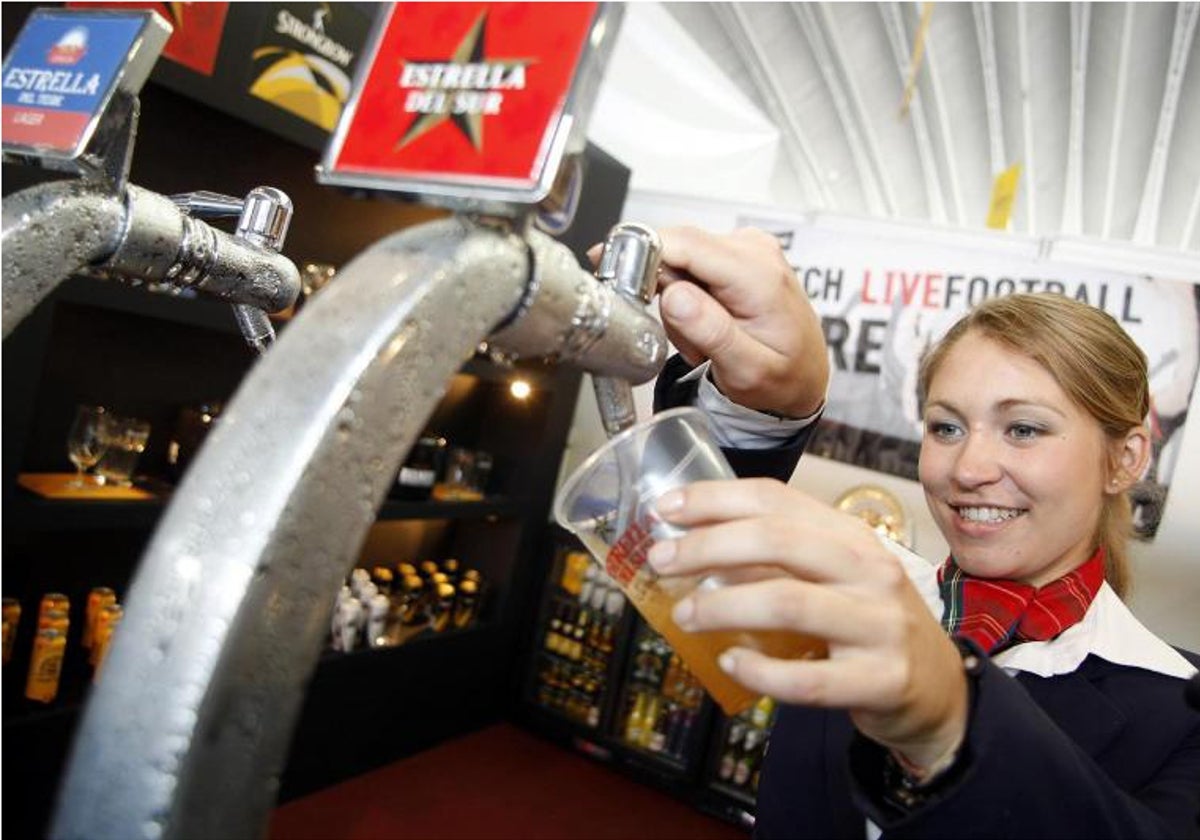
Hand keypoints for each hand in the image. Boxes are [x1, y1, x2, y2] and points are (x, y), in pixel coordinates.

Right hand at [589, 226, 828, 417]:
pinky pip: (690, 263)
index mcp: (759, 276)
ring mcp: (746, 247)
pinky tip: (703, 320)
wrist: (804, 376)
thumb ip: (712, 333)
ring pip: (679, 257)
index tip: (614, 273)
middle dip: (661, 290)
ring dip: (675, 298)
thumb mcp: (748, 371)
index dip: (642, 252)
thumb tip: (675, 295)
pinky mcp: (736, 252)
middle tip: (679, 335)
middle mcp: (754, 250)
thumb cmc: (782, 378)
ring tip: (699, 337)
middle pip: (677, 247)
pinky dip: (686, 294)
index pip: (685, 243)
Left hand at [646, 478, 967, 768]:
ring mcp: (879, 625)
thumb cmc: (867, 623)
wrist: (938, 689)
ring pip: (789, 604)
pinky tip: (729, 662)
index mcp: (850, 535)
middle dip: (708, 546)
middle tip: (661, 561)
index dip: (715, 499)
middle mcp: (869, 570)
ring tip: (683, 615)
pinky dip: (760, 671)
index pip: (776, 498)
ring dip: (723, 606)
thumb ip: (777, 559)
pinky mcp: (882, 680)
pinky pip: (808, 678)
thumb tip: (691, 545)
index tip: (664, 509)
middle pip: (779, 541)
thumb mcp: (834, 575)